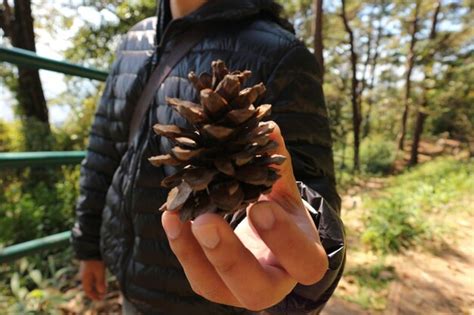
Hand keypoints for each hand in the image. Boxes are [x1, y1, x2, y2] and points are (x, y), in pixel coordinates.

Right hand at [79, 260, 106, 300]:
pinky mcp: (91, 264)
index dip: (94, 296)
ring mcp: (87, 269)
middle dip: (96, 292)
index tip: (100, 299)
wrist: (91, 246)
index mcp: (85, 277)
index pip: (88, 290)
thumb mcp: (99, 271)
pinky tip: (103, 279)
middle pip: (89, 286)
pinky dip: (98, 280)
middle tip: (102, 296)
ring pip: (92, 280)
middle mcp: (85, 274)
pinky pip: (94, 275)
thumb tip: (102, 293)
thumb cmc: (95, 259)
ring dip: (97, 286)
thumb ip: (100, 282)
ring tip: (104, 289)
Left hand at [161, 122, 327, 310]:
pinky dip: (180, 245)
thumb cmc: (281, 212)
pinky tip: (170, 216)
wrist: (268, 240)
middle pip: (255, 289)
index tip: (259, 206)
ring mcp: (240, 290)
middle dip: (227, 256)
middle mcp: (274, 284)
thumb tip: (267, 127)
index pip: (304, 261)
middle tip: (205, 221)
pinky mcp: (213, 286)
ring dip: (191, 252)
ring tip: (176, 215)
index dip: (283, 239)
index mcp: (304, 260)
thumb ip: (277, 165)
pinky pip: (194, 273)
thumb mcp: (285, 191)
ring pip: (214, 286)